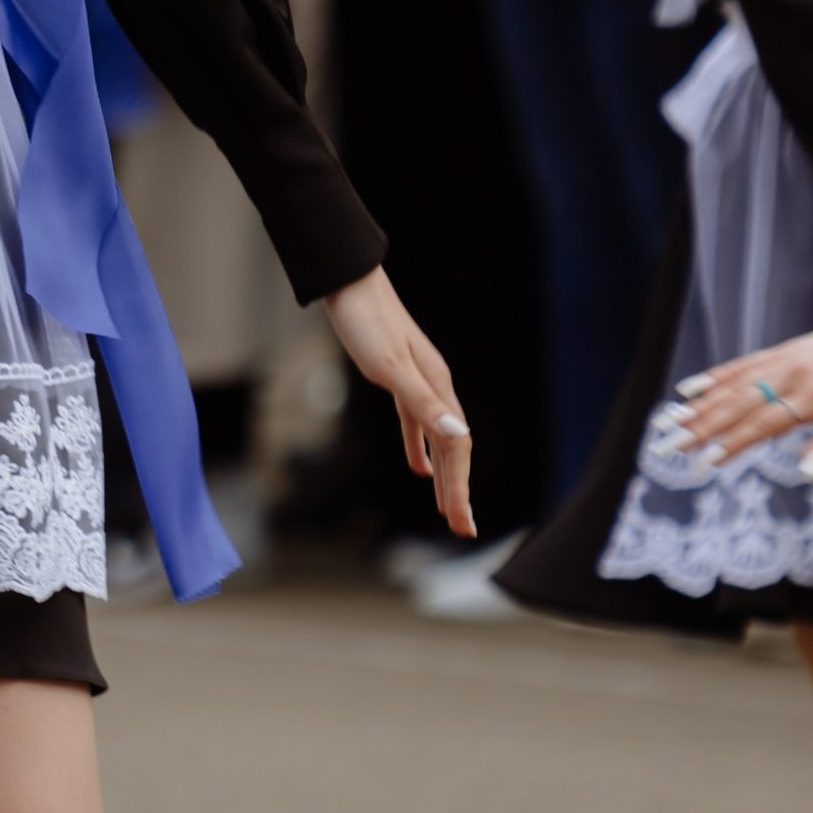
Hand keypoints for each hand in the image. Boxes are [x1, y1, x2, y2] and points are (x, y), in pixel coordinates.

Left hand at [325, 269, 474, 536]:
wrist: (349, 284)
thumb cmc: (366, 323)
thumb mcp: (390, 367)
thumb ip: (421, 402)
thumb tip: (456, 433)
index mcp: (438, 388)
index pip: (457, 447)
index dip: (460, 487)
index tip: (461, 524)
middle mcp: (436, 387)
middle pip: (454, 448)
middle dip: (459, 489)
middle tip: (463, 529)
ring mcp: (419, 383)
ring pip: (439, 439)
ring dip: (445, 474)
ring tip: (447, 508)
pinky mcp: (399, 378)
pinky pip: (416, 424)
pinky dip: (420, 448)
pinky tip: (417, 467)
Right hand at [667, 329, 812, 475]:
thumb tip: (807, 474)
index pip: (763, 425)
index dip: (731, 445)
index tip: (703, 464)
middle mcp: (791, 375)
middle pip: (737, 405)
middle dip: (699, 428)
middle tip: (666, 447)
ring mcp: (782, 360)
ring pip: (732, 385)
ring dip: (697, 406)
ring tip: (667, 422)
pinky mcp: (780, 351)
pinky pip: (742, 365)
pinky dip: (714, 377)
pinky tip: (689, 390)